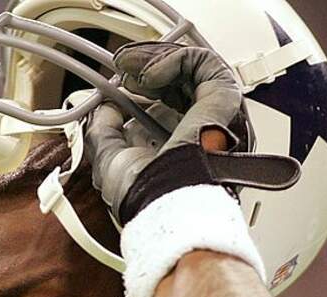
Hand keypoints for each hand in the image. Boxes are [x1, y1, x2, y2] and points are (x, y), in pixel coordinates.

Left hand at [86, 42, 300, 223]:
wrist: (164, 205)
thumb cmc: (145, 198)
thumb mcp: (109, 162)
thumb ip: (102, 132)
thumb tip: (102, 109)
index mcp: (178, 144)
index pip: (169, 101)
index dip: (146, 86)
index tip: (121, 80)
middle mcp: (200, 130)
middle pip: (184, 83)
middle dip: (150, 67)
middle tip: (124, 65)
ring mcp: (215, 116)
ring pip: (196, 70)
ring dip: (160, 60)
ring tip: (133, 68)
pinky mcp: (224, 102)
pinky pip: (205, 66)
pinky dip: (175, 61)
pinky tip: (150, 74)